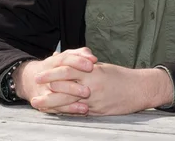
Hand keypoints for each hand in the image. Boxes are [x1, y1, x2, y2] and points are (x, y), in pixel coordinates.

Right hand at [13, 47, 96, 114]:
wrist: (31, 78)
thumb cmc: (56, 67)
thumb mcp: (66, 57)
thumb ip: (80, 54)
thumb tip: (93, 58)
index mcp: (54, 62)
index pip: (65, 59)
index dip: (78, 61)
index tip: (91, 66)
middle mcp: (46, 75)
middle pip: (58, 80)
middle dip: (73, 86)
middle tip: (88, 91)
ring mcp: (43, 89)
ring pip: (55, 95)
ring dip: (71, 99)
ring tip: (85, 105)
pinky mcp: (43, 102)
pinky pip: (55, 107)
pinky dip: (69, 109)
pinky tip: (82, 109)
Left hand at [35, 62, 173, 115]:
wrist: (140, 88)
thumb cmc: (121, 77)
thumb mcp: (102, 67)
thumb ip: (84, 66)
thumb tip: (66, 61)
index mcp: (92, 70)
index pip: (67, 70)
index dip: (51, 73)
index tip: (39, 75)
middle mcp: (91, 84)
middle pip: (64, 87)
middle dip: (47, 91)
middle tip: (34, 93)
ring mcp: (94, 99)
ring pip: (69, 102)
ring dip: (52, 104)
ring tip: (40, 105)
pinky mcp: (98, 110)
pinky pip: (79, 112)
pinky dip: (66, 112)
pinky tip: (58, 112)